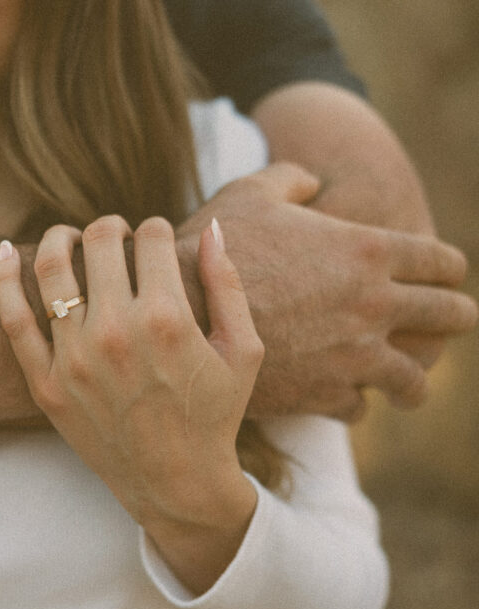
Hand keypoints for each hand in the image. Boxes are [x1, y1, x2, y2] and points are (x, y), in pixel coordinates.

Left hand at [0, 215, 259, 591]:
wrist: (176, 482)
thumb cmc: (214, 413)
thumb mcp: (243, 349)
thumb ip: (227, 283)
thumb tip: (210, 227)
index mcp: (168, 318)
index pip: (150, 237)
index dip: (154, 228)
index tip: (154, 239)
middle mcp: (116, 332)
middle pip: (100, 241)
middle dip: (112, 227)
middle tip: (116, 236)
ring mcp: (75, 358)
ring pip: (52, 267)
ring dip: (60, 238)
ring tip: (70, 238)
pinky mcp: (46, 383)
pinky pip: (13, 318)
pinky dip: (3, 277)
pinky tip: (5, 252)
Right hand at [175, 163, 477, 419]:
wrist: (179, 314)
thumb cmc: (211, 248)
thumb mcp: (250, 193)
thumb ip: (291, 179)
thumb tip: (310, 181)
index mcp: (366, 250)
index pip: (443, 262)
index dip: (448, 268)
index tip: (444, 276)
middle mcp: (373, 306)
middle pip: (450, 317)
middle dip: (453, 319)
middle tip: (447, 323)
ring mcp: (352, 355)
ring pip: (413, 378)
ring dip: (411, 379)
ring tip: (406, 386)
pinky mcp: (323, 393)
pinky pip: (359, 407)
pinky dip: (353, 402)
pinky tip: (343, 396)